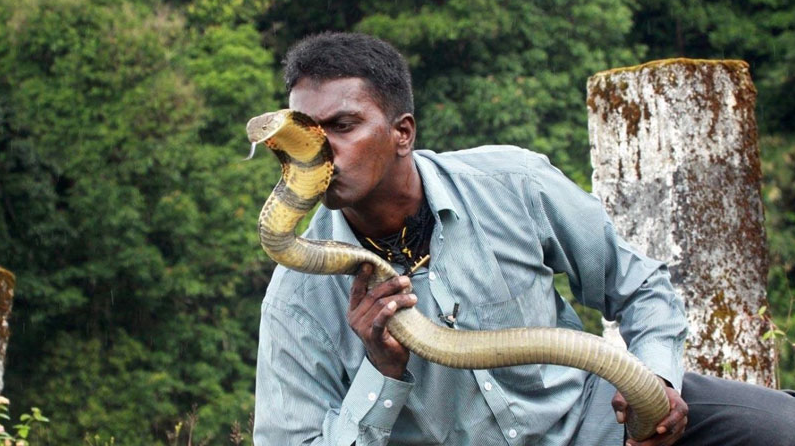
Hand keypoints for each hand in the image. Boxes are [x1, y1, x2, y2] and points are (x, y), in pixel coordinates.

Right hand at [347, 263, 415, 378]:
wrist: (388, 362)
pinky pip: (380, 321)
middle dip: (390, 285)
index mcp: (354, 311)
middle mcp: (355, 318)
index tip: (370, 264)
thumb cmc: (386, 335)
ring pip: (380, 305)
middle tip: (405, 280)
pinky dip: (388, 312)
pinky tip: (395, 305)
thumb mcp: (379, 315)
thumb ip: (379, 301)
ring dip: (398, 298)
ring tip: (412, 296)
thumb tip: (393, 280)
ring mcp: (362, 328)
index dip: (362, 276)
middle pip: (372, 295)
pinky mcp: (373, 337)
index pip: (356, 290)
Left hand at [613, 377, 687, 445]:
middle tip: (636, 442)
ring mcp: (677, 425)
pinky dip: (651, 445)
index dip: (671, 421)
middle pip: (673, 431)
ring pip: (668, 440)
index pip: (680, 411)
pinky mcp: (671, 433)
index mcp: (675, 399)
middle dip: (654, 440)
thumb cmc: (643, 388)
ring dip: (651, 445)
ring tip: (632, 444)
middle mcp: (679, 414)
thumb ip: (622, 399)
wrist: (650, 390)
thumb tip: (620, 419)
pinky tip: (636, 444)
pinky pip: (664, 442)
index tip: (658, 429)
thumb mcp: (631, 388)